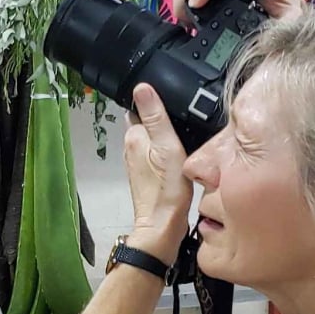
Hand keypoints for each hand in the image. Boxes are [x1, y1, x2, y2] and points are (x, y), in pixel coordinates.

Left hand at [123, 84, 192, 261]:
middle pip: (147, 123)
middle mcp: (131, 147)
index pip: (142, 107)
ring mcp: (137, 162)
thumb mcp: (168, 146)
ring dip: (164, 137)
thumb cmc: (167, 189)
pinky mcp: (146, 174)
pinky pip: (155, 154)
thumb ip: (155, 117)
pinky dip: (165, 152)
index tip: (174, 104)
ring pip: (152, 139)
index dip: (157, 103)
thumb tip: (141, 87)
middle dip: (161, 120)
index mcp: (133, 136)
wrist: (163, 226)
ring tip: (184, 139)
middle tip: (184, 123)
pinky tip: (179, 157)